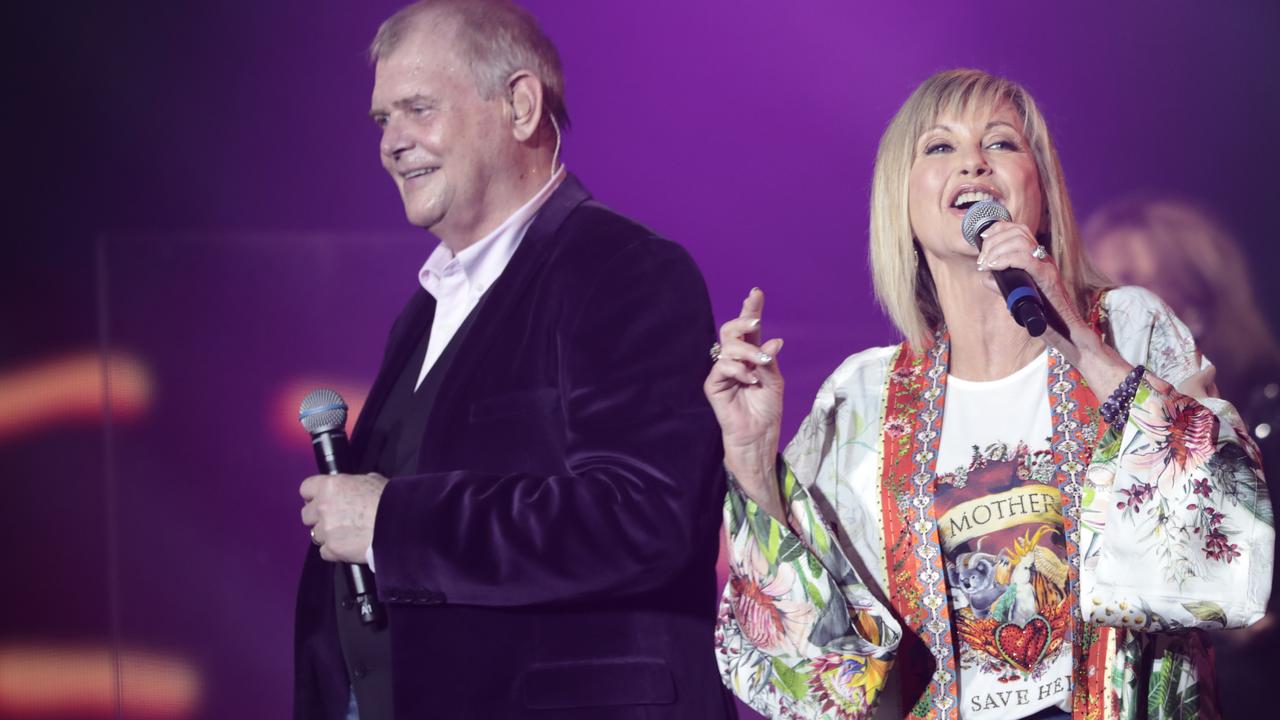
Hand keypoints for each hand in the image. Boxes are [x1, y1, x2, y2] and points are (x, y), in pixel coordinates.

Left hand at [300, 472, 388, 563]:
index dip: (313, 495)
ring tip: (347, 535)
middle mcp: (323, 507)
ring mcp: (326, 530)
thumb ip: (353, 484)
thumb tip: (353, 487)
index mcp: (330, 486)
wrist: (399, 525)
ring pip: (316, 534)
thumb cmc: (389, 500)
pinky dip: (334, 551)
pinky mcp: (332, 549)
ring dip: (328, 535)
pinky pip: (324, 552)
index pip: (306, 488)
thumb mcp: (372, 480)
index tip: (320, 500)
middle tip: (335, 519)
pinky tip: (349, 546)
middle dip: (318, 517)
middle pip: (306, 514)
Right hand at [703, 288, 785, 519]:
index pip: (749, 329)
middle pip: (730, 330)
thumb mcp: (774, 381)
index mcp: (751, 355)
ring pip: (727, 347)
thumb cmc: (767, 410)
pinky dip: (737, 369)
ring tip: (759, 365)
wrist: (758, 437)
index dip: (750, 309)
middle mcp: (735, 360)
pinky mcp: (714, 386)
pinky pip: (721, 367)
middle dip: (743, 321)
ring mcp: (723, 372)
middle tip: (756, 323)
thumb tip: (773, 340)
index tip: (756, 292)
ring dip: (747, 351)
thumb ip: (769, 359)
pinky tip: (749, 379)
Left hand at [977, 221, 1130, 393]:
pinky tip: (993, 266)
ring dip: (996, 249)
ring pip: (1019, 241)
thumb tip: (985, 277)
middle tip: (981, 260)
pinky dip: (1004, 259)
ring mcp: (1047, 267)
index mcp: (1038, 260)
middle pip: (1018, 232)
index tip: (982, 238)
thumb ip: (1004, 285)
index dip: (999, 229)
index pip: (1019, 231)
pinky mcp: (1047, 278)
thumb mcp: (1018, 297)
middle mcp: (1044, 259)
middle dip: (993, 241)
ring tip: (985, 264)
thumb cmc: (1045, 319)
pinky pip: (1024, 259)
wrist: (1067, 334)